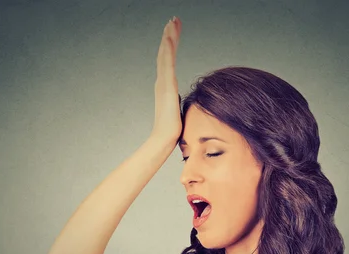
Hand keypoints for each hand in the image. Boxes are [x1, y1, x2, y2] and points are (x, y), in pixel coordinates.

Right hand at [150, 16, 181, 144]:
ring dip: (169, 36)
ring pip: (165, 54)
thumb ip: (180, 104)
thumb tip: (186, 106)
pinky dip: (168, 48)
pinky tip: (170, 37)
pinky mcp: (166, 85)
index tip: (174, 32)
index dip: (171, 46)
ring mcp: (163, 82)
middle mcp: (162, 81)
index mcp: (166, 86)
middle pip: (165, 53)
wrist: (165, 139)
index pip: (169, 61)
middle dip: (169, 35)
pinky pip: (167, 62)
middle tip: (172, 20)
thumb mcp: (180, 112)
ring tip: (172, 21)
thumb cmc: (173, 130)